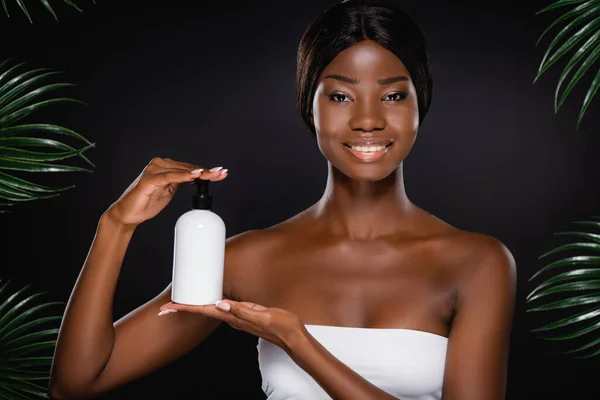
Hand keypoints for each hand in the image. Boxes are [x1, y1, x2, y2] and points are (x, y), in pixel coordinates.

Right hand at [105, 157, 227, 226]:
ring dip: (198, 173)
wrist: (129, 214)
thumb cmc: (147, 202)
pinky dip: (183, 176)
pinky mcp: (149, 179)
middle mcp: (160, 164)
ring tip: (212, 174)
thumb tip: (196, 178)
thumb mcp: (169, 191)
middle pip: (188, 168)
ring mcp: (154, 170)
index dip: (206, 171)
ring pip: (181, 171)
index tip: (221, 173)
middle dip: (207, 172)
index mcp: (166, 167)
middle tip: (222, 173)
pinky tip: (194, 176)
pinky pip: (169, 177)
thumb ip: (179, 182)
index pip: (190, 168)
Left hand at [158, 300, 305, 351]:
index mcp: (233, 317)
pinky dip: (210, 307)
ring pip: (210, 312)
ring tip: (181, 303)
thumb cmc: (281, 326)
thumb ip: (243, 310)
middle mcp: (232, 319)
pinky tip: (209, 303)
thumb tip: (221, 305)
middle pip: (202, 312)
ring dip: (195, 308)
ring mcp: (237, 318)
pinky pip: (221, 310)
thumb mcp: (263, 315)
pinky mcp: (243, 315)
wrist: (293, 337)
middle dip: (184, 309)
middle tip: (165, 307)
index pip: (204, 311)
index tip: (168, 308)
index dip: (185, 308)